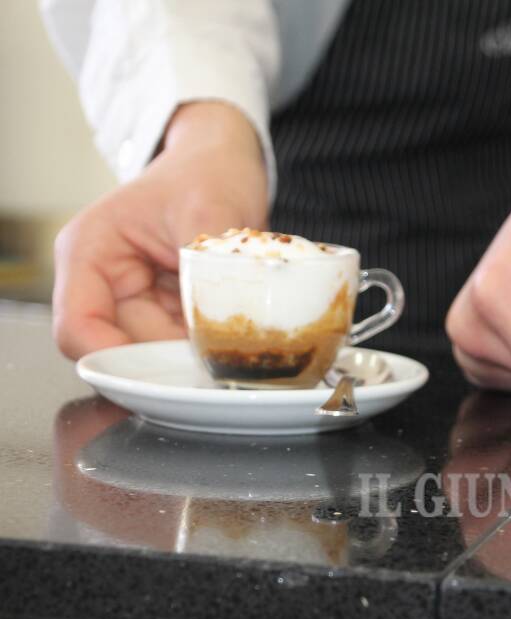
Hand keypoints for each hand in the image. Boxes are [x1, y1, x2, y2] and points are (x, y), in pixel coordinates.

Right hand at [52, 102, 267, 358]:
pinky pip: (184, 343)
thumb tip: (214, 328)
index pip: (77, 328)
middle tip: (222, 352)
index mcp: (90, 253)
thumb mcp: (208, 212)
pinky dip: (210, 341)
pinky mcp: (169, 310)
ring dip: (195, 350)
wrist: (228, 164)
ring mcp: (138, 299)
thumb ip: (204, 271)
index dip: (116, 357)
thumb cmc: (208, 173)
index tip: (169, 367)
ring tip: (238, 329)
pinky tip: (238, 325)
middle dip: (171, 356)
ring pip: (158, 352)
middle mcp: (105, 282)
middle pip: (124, 348)